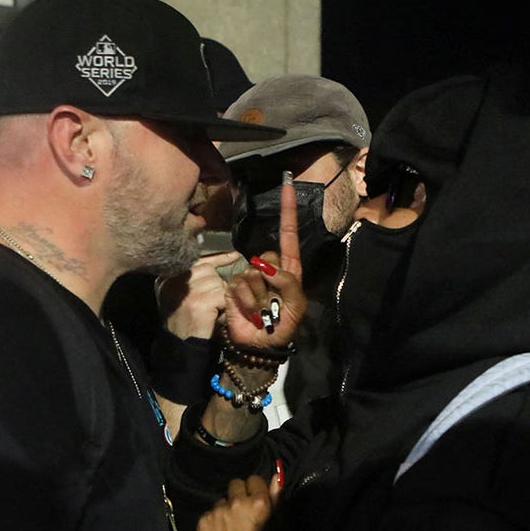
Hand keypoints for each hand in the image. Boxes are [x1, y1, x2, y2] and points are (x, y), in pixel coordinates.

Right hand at [159, 251, 242, 339]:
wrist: (179, 347)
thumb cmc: (184, 322)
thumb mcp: (181, 296)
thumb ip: (193, 278)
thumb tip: (221, 259)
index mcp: (166, 278)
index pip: (195, 260)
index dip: (216, 258)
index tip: (233, 256)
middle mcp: (172, 280)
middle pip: (207, 269)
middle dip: (216, 282)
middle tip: (212, 299)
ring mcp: (185, 290)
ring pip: (216, 281)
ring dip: (219, 295)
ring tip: (211, 309)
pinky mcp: (198, 301)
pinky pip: (221, 294)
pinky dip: (222, 305)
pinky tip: (213, 314)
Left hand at [194, 474, 282, 530]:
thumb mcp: (274, 530)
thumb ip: (276, 500)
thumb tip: (277, 475)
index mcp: (258, 503)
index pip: (255, 479)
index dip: (256, 490)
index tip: (255, 502)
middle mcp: (236, 502)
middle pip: (236, 484)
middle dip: (238, 495)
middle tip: (241, 514)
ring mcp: (217, 510)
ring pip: (221, 500)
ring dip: (225, 510)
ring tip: (228, 529)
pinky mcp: (202, 520)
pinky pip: (208, 513)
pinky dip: (212, 522)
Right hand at [224, 174, 307, 349]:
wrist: (258, 346)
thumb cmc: (282, 327)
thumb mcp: (295, 306)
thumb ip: (287, 282)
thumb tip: (265, 266)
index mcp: (289, 269)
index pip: (289, 234)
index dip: (288, 210)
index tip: (287, 184)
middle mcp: (269, 268)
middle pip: (267, 256)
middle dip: (271, 280)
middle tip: (274, 302)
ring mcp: (251, 276)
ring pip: (253, 272)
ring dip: (259, 296)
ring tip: (262, 311)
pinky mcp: (234, 286)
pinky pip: (240, 285)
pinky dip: (247, 301)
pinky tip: (250, 312)